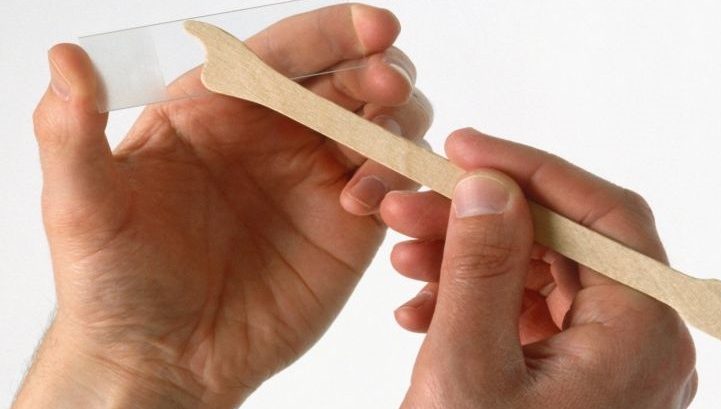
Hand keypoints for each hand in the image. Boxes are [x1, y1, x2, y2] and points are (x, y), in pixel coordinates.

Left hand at [15, 4, 431, 407]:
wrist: (160, 362)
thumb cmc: (115, 284)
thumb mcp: (82, 206)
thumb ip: (71, 131)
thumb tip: (64, 59)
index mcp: (218, 108)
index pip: (278, 53)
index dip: (327, 33)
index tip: (370, 25)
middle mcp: (276, 134)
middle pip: (344, 79)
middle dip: (377, 69)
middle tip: (388, 81)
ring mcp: (317, 178)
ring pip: (382, 124)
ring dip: (398, 121)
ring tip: (385, 142)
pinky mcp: (349, 227)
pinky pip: (393, 187)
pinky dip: (400, 182)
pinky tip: (372, 204)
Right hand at [381, 129, 696, 407]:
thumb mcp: (469, 367)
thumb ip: (483, 267)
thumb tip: (491, 184)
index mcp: (641, 336)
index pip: (603, 215)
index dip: (532, 169)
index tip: (464, 148)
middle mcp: (640, 345)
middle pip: (565, 244)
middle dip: (480, 217)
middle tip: (408, 203)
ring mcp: (607, 365)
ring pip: (542, 277)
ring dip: (469, 257)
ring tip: (401, 257)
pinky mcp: (573, 382)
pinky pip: (528, 317)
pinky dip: (476, 301)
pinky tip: (420, 307)